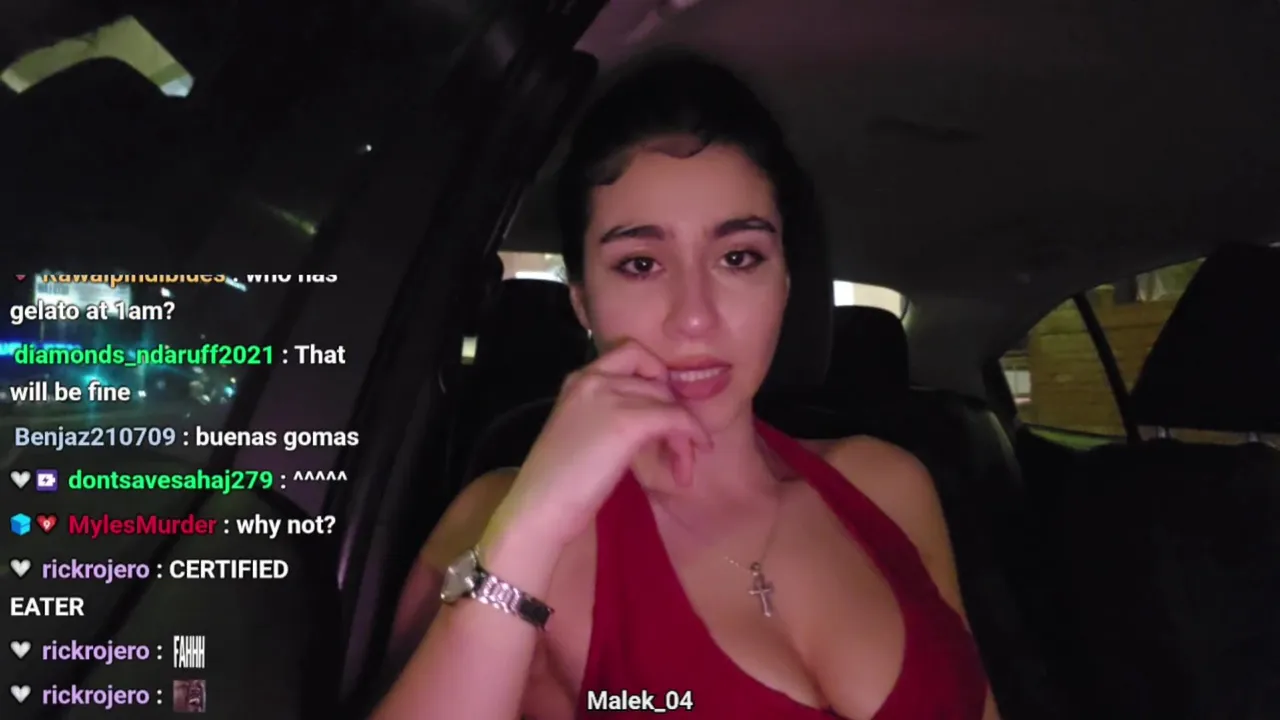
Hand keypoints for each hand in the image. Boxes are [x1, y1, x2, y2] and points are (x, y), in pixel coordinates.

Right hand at [487, 339, 711, 549]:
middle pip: (656, 381)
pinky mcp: (628, 422)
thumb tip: (651, 417)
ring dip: (684, 433)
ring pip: (669, 401)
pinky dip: (689, 437)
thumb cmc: (557, 483)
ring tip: (681, 468)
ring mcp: (610, 397)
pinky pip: (676, 418)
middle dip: (674, 413)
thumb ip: (607, 413)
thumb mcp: (580, 432)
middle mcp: (593, 378)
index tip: (663, 408)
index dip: (656, 376)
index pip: (631, 353)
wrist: (539, 508)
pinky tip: (685, 467)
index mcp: (579, 379)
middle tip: (677, 450)